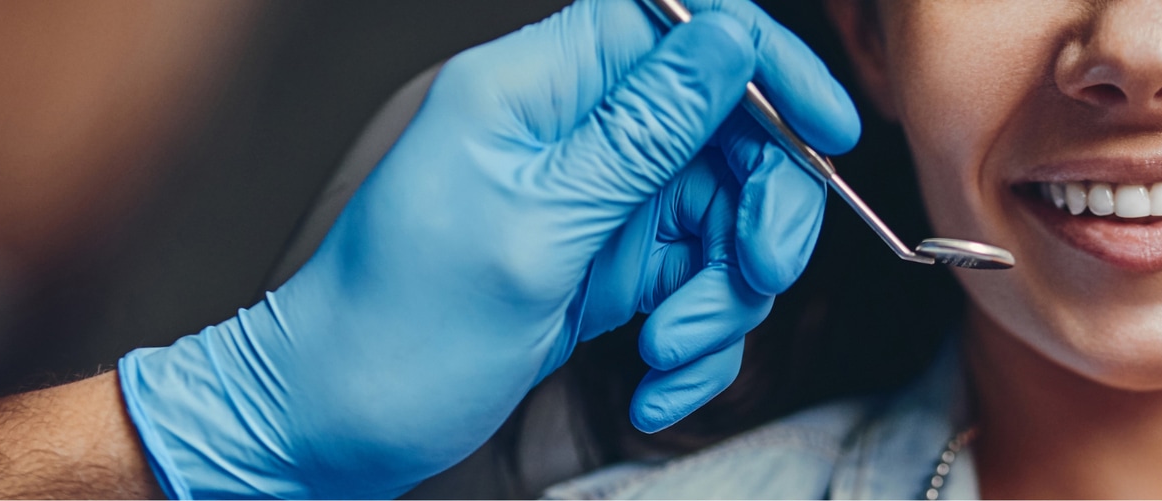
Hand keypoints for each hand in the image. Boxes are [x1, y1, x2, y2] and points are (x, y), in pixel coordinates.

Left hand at [113, 0, 857, 497]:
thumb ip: (644, 128)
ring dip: (720, 300)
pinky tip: (653, 386)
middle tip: (754, 276)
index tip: (827, 130)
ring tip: (667, 353)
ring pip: (723, 220)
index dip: (767, 63)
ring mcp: (598, 202)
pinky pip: (695, 286)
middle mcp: (576, 134)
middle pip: (728, 133)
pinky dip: (693, 343)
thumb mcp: (535, 225)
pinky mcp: (610, 267)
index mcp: (539, 88)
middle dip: (759, 213)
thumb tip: (732, 36)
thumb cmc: (397, 325)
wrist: (335, 424)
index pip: (682, 26)